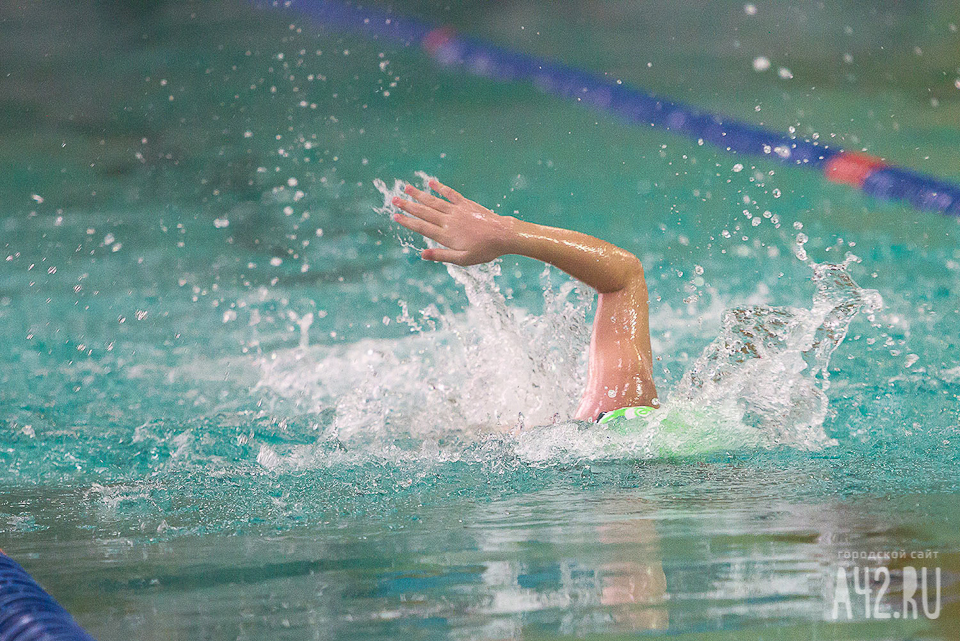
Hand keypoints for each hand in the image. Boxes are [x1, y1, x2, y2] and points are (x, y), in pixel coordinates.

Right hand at [391, 179, 512, 265]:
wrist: (503, 235)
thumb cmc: (484, 251)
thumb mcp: (463, 259)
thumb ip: (442, 256)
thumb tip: (422, 254)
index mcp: (446, 235)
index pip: (422, 227)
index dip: (408, 221)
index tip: (396, 216)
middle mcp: (448, 221)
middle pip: (424, 212)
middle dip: (408, 205)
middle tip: (394, 199)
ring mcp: (457, 211)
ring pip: (434, 201)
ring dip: (419, 194)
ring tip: (406, 187)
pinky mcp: (466, 204)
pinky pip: (451, 194)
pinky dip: (440, 188)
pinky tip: (431, 182)